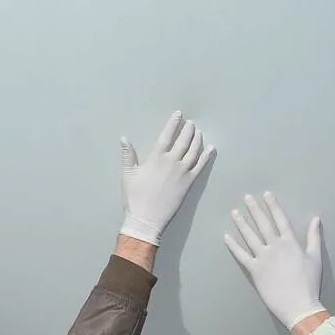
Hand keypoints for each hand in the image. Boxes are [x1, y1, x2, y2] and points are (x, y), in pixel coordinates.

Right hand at [119, 111, 215, 244]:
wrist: (147, 219)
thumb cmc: (135, 198)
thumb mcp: (128, 175)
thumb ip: (128, 155)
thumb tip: (124, 138)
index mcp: (155, 158)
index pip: (167, 135)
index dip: (173, 123)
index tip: (178, 115)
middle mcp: (171, 162)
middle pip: (183, 140)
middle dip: (188, 130)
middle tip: (191, 123)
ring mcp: (182, 172)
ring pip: (194, 150)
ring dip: (197, 139)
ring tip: (198, 132)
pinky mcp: (189, 183)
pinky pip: (200, 166)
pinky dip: (206, 156)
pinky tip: (210, 148)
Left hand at [224, 193, 324, 329]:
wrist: (299, 305)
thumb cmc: (309, 282)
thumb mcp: (315, 257)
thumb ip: (314, 236)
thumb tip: (316, 218)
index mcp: (290, 242)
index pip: (280, 219)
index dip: (273, 206)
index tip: (266, 194)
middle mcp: (275, 246)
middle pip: (262, 224)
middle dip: (254, 209)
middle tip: (246, 198)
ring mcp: (263, 258)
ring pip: (250, 236)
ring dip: (242, 223)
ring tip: (234, 212)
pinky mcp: (254, 270)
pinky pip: (241, 255)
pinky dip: (233, 246)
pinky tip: (226, 236)